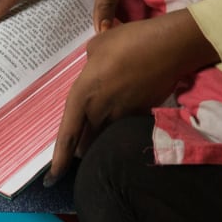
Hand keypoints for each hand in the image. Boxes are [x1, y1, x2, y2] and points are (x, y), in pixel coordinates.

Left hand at [46, 10, 219, 181]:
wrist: (170, 46)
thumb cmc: (129, 41)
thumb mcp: (97, 47)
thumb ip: (89, 65)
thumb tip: (94, 69)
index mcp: (81, 97)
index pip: (66, 136)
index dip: (58, 161)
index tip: (51, 180)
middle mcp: (99, 112)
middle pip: (86, 145)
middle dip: (82, 149)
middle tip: (82, 145)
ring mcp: (122, 116)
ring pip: (106, 139)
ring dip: (103, 140)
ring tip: (105, 129)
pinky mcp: (142, 114)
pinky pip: (127, 128)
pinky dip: (123, 127)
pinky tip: (128, 112)